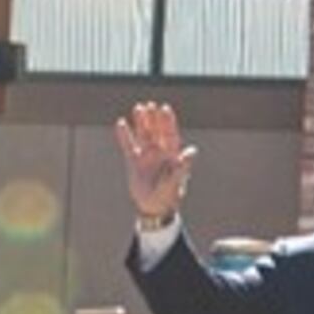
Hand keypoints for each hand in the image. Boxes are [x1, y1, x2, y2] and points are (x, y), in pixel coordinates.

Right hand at [115, 100, 193, 226]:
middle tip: (150, 105)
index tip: (165, 108)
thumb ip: (182, 166)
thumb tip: (192, 151)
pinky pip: (128, 145)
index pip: (170, 134)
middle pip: (156, 131)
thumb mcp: (175, 182)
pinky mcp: (134, 162)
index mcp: (172, 155)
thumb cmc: (169, 196)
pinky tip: (121, 123)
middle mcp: (160, 152)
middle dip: (154, 118)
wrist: (154, 209)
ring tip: (138, 108)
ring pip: (143, 135)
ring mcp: (147, 156)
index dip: (168, 121)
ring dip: (141, 122)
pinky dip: (124, 135)